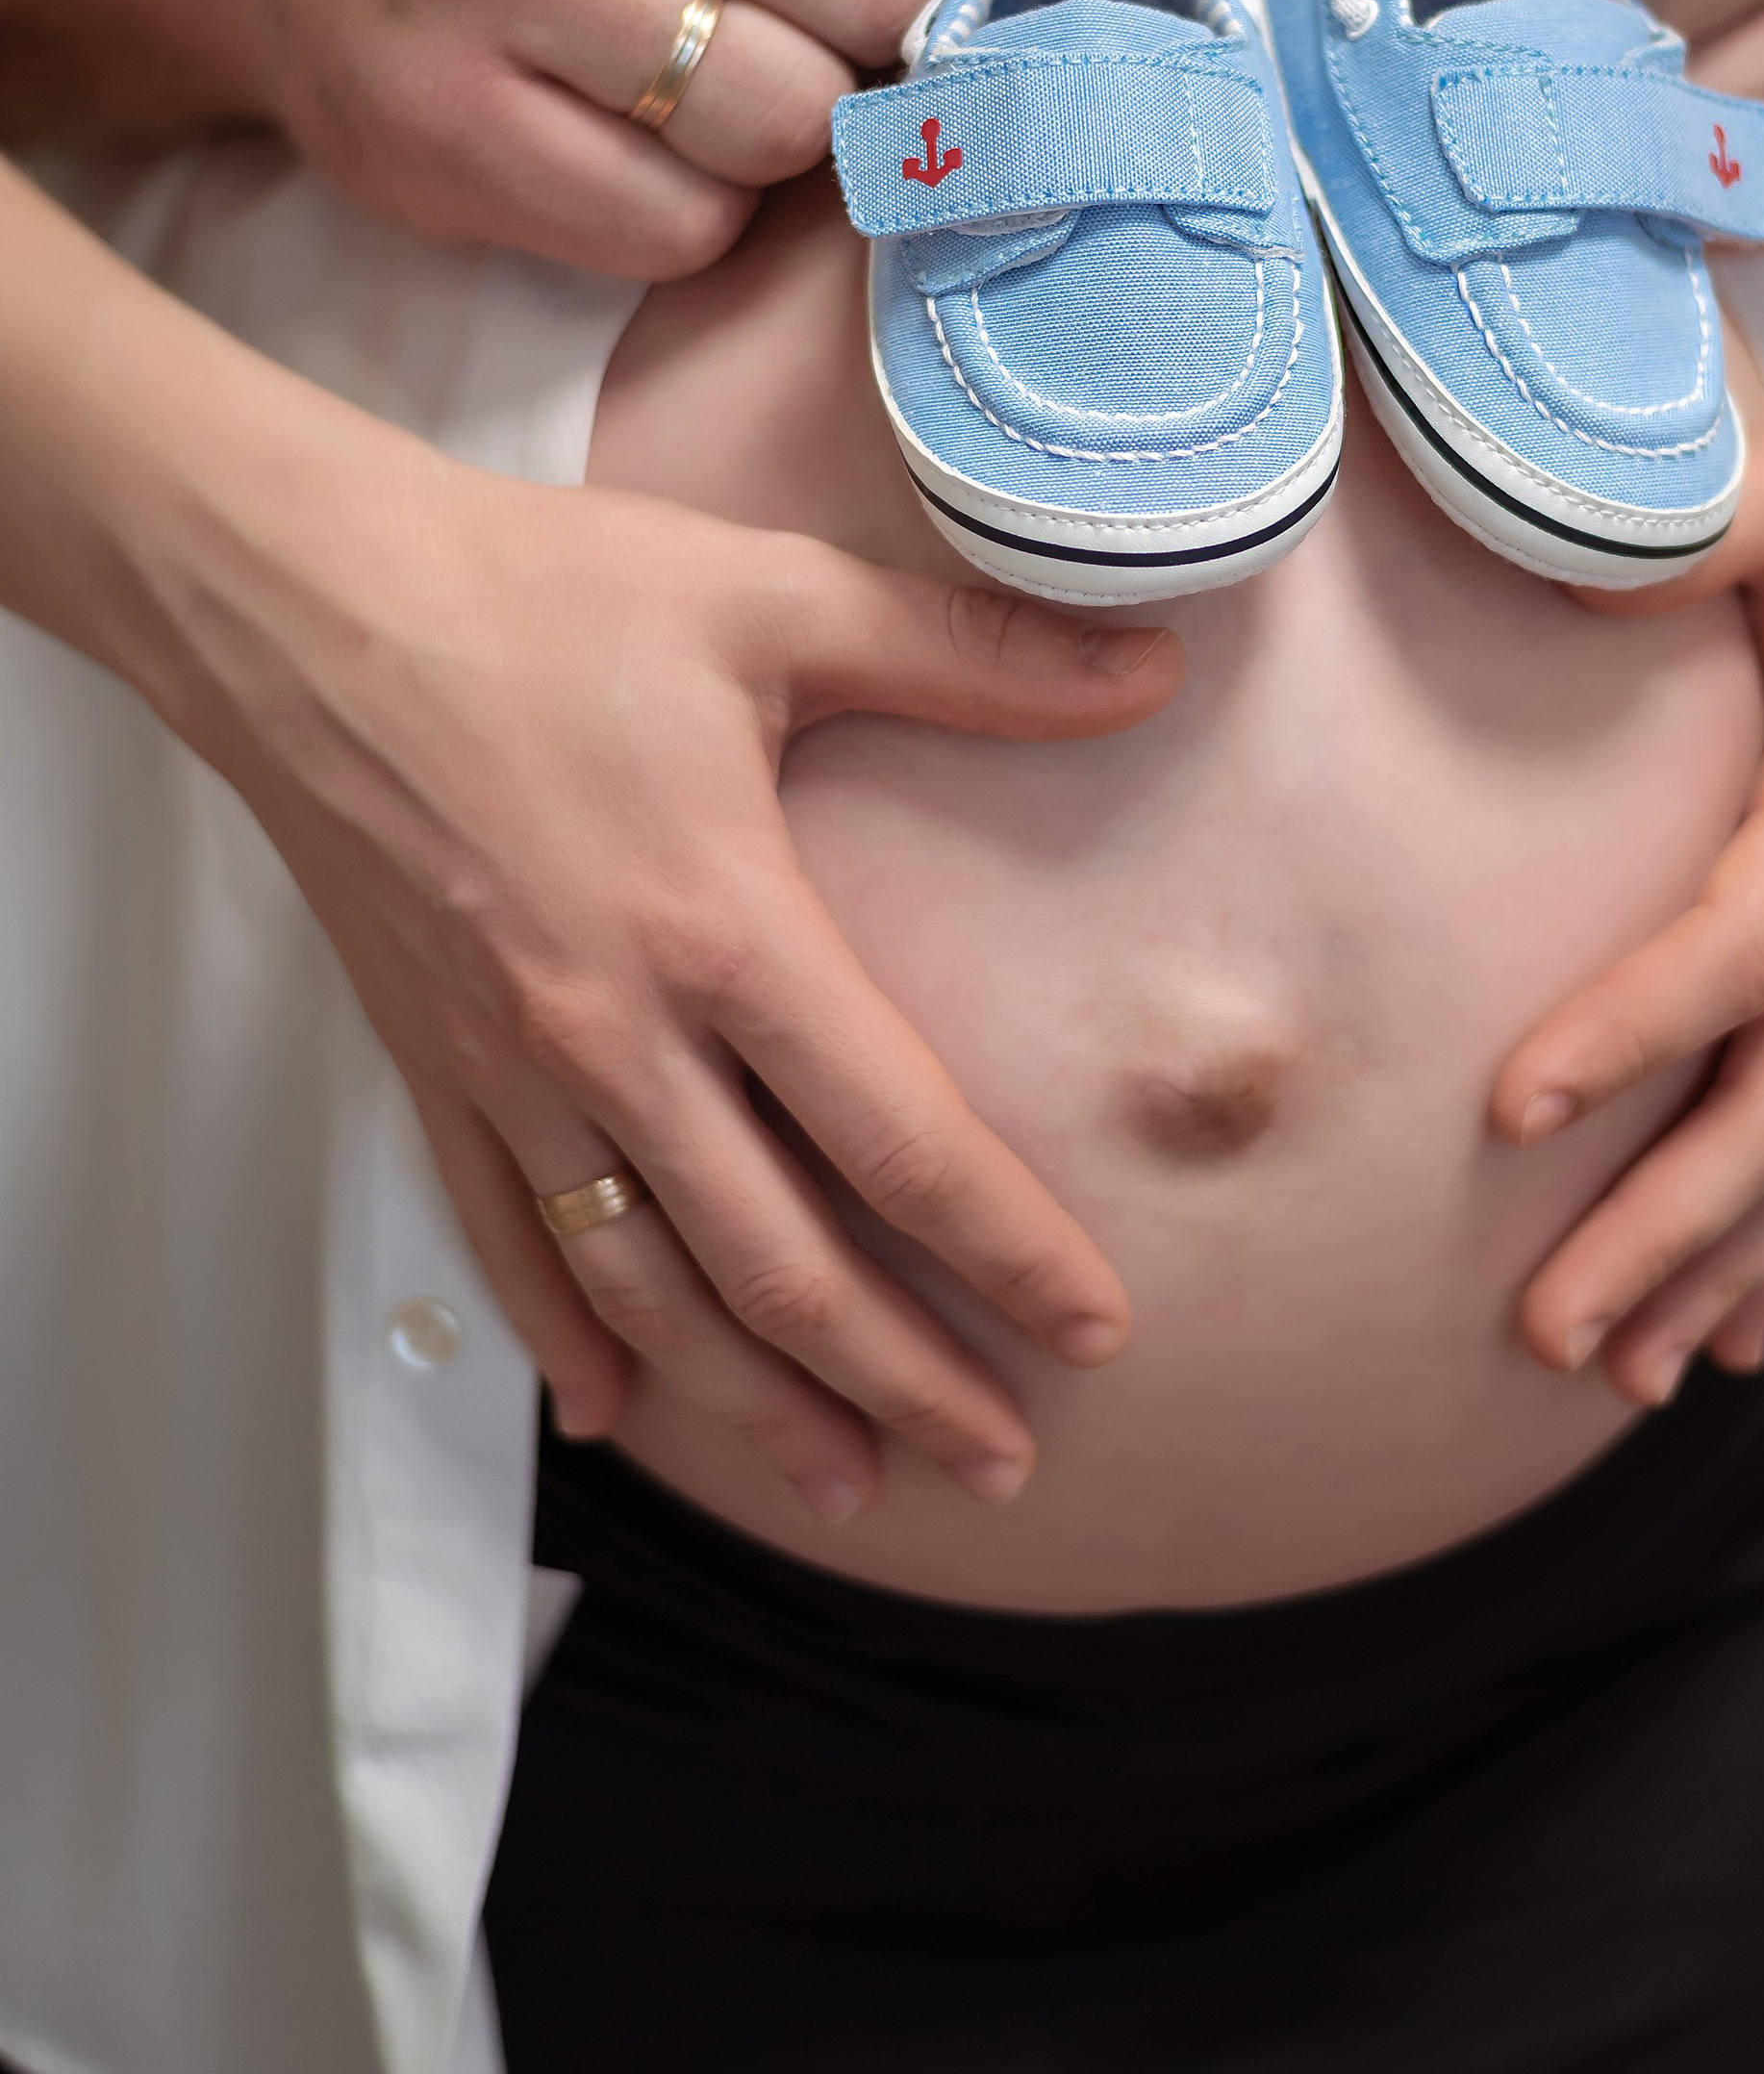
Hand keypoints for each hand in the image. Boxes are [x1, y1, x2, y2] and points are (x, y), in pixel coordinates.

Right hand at [181, 429, 1183, 1518]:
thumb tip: (1155, 667)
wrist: (298, 604)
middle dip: (903, 1381)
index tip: (1096, 1329)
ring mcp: (512, 1071)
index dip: (1007, 1250)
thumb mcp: (775, 598)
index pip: (898, 1140)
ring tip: (852, 1481)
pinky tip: (616, 1415)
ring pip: (649, 1292)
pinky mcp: (432, 1068)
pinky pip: (505, 1243)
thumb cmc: (540, 593)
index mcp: (722, 931)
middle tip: (1002, 1463)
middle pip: (780, 1264)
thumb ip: (975, 655)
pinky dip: (565, 1340)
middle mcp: (615, 1036)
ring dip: (754, 1404)